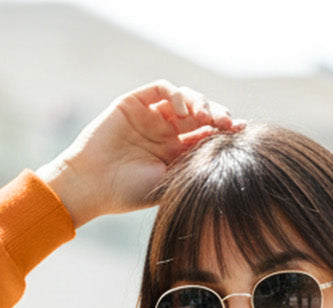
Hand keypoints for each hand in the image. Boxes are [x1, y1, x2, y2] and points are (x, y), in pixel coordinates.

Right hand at [36, 81, 241, 225]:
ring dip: (200, 102)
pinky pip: (162, 88)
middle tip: (228, 124)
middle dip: (217, 115)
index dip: (225, 131)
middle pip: (200, 114)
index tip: (241, 134)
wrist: (92, 185)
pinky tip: (184, 111)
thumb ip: (192, 169)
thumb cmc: (128, 193)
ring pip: (185, 98)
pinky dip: (177, 94)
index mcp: (176, 153)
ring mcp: (150, 115)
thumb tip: (227, 160)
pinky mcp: (135, 102)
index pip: (207, 135)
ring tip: (205, 116)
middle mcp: (165, 132)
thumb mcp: (167, 184)